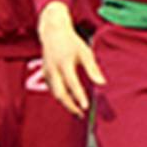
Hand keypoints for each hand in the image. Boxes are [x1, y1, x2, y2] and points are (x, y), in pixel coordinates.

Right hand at [37, 2, 101, 117]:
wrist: (52, 32)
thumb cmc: (72, 42)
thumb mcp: (85, 52)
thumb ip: (92, 68)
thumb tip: (102, 84)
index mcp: (64, 63)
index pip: (72, 83)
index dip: (78, 96)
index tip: (85, 106)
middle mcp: (53, 69)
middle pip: (59, 93)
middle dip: (69, 105)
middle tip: (80, 114)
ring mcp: (47, 72)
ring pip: (54, 93)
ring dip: (65, 103)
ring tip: (77, 111)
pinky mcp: (44, 74)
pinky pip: (51, 89)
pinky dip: (60, 96)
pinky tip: (69, 100)